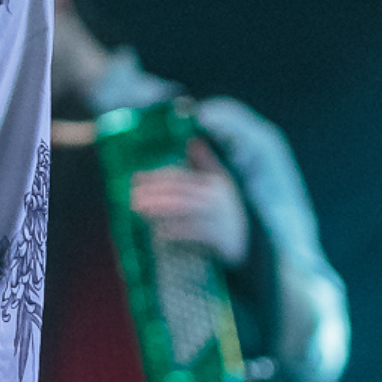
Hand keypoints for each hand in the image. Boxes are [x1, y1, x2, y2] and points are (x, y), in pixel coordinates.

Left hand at [128, 136, 249, 264]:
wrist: (248, 239)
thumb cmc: (229, 208)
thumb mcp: (222, 180)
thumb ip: (206, 161)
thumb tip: (194, 141)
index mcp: (216, 181)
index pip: (180, 177)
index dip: (156, 176)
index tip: (135, 178)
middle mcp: (217, 197)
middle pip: (179, 192)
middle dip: (154, 193)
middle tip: (133, 196)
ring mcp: (218, 217)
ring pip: (184, 210)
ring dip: (160, 210)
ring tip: (140, 210)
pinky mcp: (219, 237)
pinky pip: (192, 233)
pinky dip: (174, 232)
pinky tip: (158, 232)